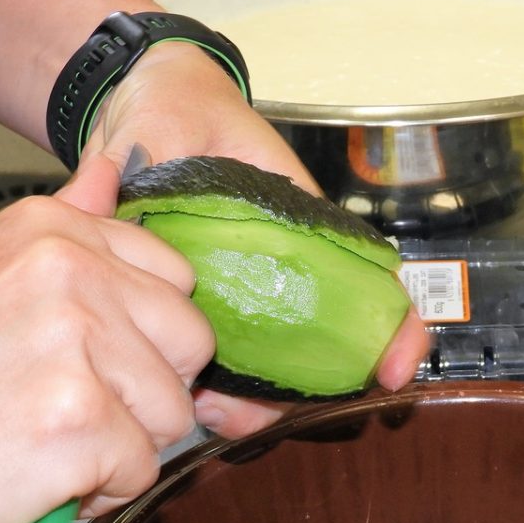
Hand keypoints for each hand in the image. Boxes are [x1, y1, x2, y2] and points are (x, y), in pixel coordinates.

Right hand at [0, 156, 212, 522]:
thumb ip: (63, 230)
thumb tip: (111, 173)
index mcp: (49, 232)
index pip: (177, 280)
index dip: (144, 337)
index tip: (83, 359)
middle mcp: (66, 271)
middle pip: (191, 344)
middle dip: (147, 392)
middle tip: (68, 408)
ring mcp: (73, 341)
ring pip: (174, 411)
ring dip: (123, 446)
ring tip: (45, 441)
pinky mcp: (79, 418)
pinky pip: (143, 469)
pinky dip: (99, 491)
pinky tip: (38, 477)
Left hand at [79, 43, 429, 436]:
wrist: (140, 118)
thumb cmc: (180, 112)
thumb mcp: (182, 119)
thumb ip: (164, 151)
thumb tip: (130, 179)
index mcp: (305, 230)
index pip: (370, 286)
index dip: (394, 332)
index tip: (393, 368)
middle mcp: (285, 277)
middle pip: (324, 352)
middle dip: (312, 395)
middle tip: (276, 411)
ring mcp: (247, 305)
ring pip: (273, 375)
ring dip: (256, 406)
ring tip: (218, 409)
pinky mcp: (203, 321)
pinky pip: (220, 372)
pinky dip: (215, 398)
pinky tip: (193, 399)